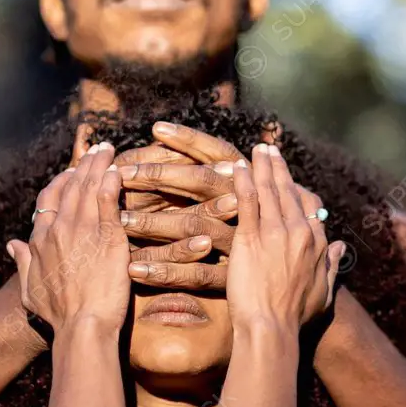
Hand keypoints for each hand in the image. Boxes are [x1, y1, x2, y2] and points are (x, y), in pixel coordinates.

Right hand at [7, 143, 129, 336]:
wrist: (81, 327)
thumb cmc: (58, 316)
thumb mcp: (30, 291)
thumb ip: (22, 263)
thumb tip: (12, 245)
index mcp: (40, 240)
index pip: (48, 200)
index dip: (61, 182)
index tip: (72, 173)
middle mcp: (59, 229)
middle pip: (71, 186)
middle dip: (84, 164)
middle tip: (97, 149)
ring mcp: (83, 231)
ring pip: (89, 188)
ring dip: (99, 165)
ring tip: (109, 150)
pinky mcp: (108, 237)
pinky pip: (108, 201)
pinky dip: (111, 183)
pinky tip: (118, 170)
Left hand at [114, 121, 277, 288]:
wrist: (285, 278)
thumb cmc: (255, 229)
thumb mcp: (240, 197)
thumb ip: (210, 175)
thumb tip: (166, 138)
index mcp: (245, 183)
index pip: (216, 153)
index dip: (189, 139)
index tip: (156, 128)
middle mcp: (245, 206)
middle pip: (200, 184)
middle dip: (159, 176)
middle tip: (122, 173)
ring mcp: (238, 240)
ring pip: (193, 226)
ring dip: (153, 224)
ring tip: (120, 221)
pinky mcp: (231, 275)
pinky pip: (194, 273)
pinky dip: (164, 271)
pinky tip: (135, 269)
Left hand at [226, 144, 344, 330]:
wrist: (272, 328)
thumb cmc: (296, 319)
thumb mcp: (324, 294)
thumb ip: (332, 267)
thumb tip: (340, 249)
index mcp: (317, 245)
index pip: (309, 208)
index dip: (298, 190)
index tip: (289, 178)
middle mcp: (299, 233)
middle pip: (289, 192)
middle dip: (279, 168)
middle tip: (270, 148)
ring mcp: (275, 233)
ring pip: (269, 190)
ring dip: (262, 166)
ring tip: (256, 149)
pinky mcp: (251, 238)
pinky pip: (248, 201)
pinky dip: (244, 181)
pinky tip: (239, 166)